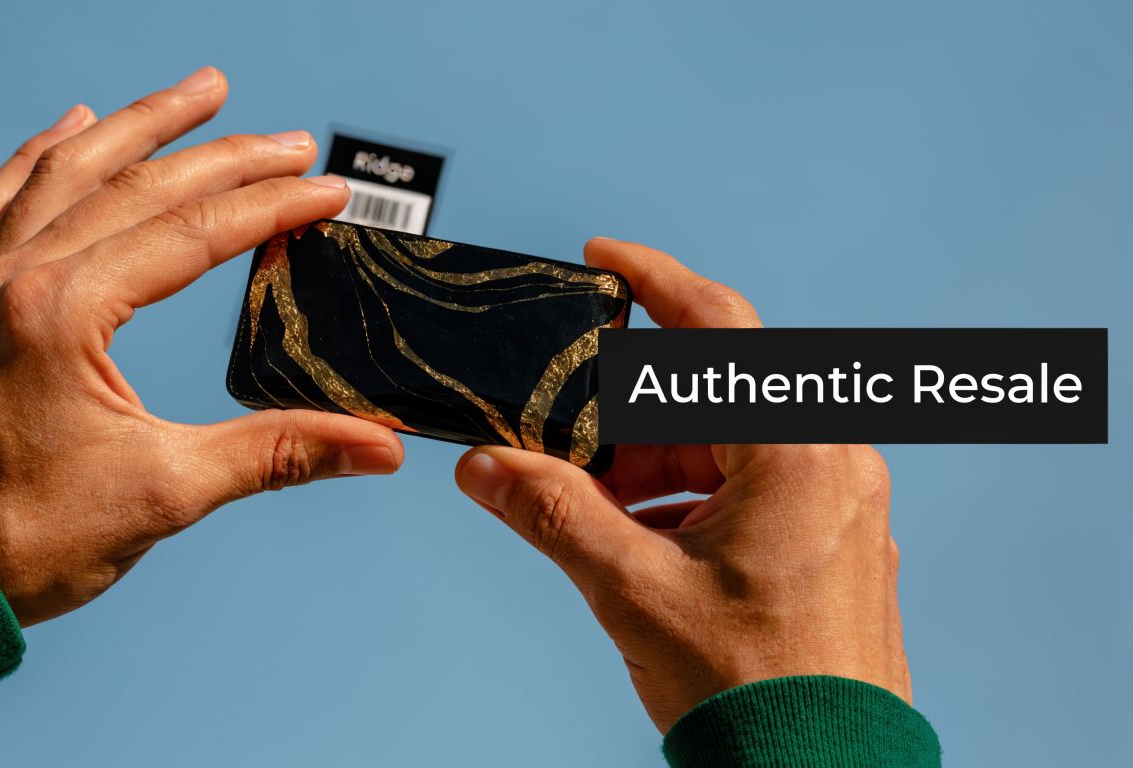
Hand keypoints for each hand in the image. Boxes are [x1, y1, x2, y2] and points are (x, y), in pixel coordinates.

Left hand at [0, 67, 403, 626]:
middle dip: (227, 156)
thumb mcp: (167, 494)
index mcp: (65, 313)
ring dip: (138, 124)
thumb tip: (378, 449)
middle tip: (295, 140)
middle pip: (139, 186)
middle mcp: (16, 278)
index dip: (272, 207)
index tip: (329, 190)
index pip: (194, 233)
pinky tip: (69, 127)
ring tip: (200, 92)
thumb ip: (279, 453)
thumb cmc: (28, 539)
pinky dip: (39, 156)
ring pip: (65, 171)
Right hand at [453, 238, 907, 731]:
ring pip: (731, 444)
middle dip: (631, 410)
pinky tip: (642, 537)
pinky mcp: (834, 542)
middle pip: (715, 394)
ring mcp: (840, 505)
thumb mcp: (633, 589)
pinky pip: (753, 486)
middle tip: (566, 430)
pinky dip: (691, 495)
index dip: (654, 281)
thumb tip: (485, 467)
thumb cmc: (753, 691)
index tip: (603, 257)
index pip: (722, 328)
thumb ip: (553, 513)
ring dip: (656, 463)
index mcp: (797, 453)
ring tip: (594, 503)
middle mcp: (833, 463)